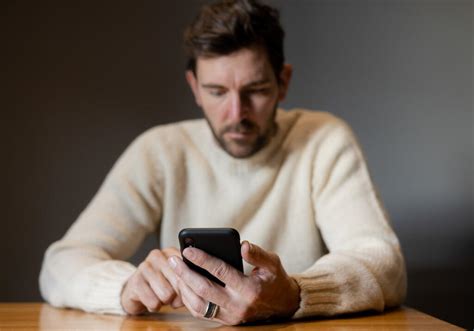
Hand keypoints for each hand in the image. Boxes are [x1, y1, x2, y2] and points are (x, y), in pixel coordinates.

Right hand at [121, 247, 183, 314]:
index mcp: (171, 252)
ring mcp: (144, 266)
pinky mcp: (135, 281)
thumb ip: (186, 283)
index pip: (187, 269)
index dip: (189, 285)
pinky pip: (153, 302)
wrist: (136, 291)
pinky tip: (151, 300)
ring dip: (165, 301)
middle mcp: (157, 255)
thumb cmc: (161, 285)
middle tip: (171, 296)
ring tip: (160, 296)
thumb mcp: (177, 281)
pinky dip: (154, 306)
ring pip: (167, 294)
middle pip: (178, 282)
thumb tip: (188, 293)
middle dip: (177, 295)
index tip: (187, 291)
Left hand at [168, 241, 299, 324]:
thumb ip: (258, 254)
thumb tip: (243, 245)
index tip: (187, 250)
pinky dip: (189, 300)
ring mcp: (230, 315)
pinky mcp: (226, 320)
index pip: (220, 272)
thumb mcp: (273, 263)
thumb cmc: (275, 280)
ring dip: (184, 288)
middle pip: (204, 289)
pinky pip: (202, 313)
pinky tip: (183, 285)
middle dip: (185, 274)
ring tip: (174, 271)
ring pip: (199, 304)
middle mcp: (238, 305)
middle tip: (172, 260)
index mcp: (249, 289)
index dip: (202, 260)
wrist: (283, 306)